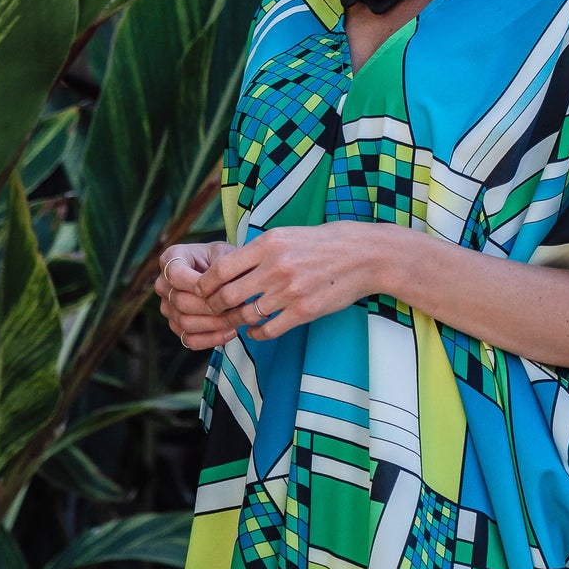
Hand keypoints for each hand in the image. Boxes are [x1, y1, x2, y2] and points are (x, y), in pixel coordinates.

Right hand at [155, 240, 244, 351]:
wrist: (223, 271)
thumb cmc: (224, 259)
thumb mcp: (226, 253)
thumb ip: (222, 267)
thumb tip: (222, 290)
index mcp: (171, 258)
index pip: (175, 275)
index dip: (197, 284)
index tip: (221, 287)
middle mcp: (163, 283)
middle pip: (181, 302)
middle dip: (211, 307)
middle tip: (237, 308)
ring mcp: (167, 306)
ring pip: (185, 323)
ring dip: (214, 325)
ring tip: (237, 319)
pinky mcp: (175, 325)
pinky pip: (189, 339)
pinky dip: (211, 339)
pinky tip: (231, 332)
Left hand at [202, 222, 377, 341]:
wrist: (365, 255)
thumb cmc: (326, 242)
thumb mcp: (288, 234)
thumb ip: (260, 250)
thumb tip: (229, 266)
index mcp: (269, 243)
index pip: (221, 269)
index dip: (205, 284)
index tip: (203, 290)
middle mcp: (276, 267)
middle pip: (228, 295)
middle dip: (214, 306)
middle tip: (213, 309)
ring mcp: (290, 291)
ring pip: (246, 315)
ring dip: (234, 321)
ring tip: (233, 320)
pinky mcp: (304, 311)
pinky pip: (269, 330)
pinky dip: (256, 333)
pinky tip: (255, 330)